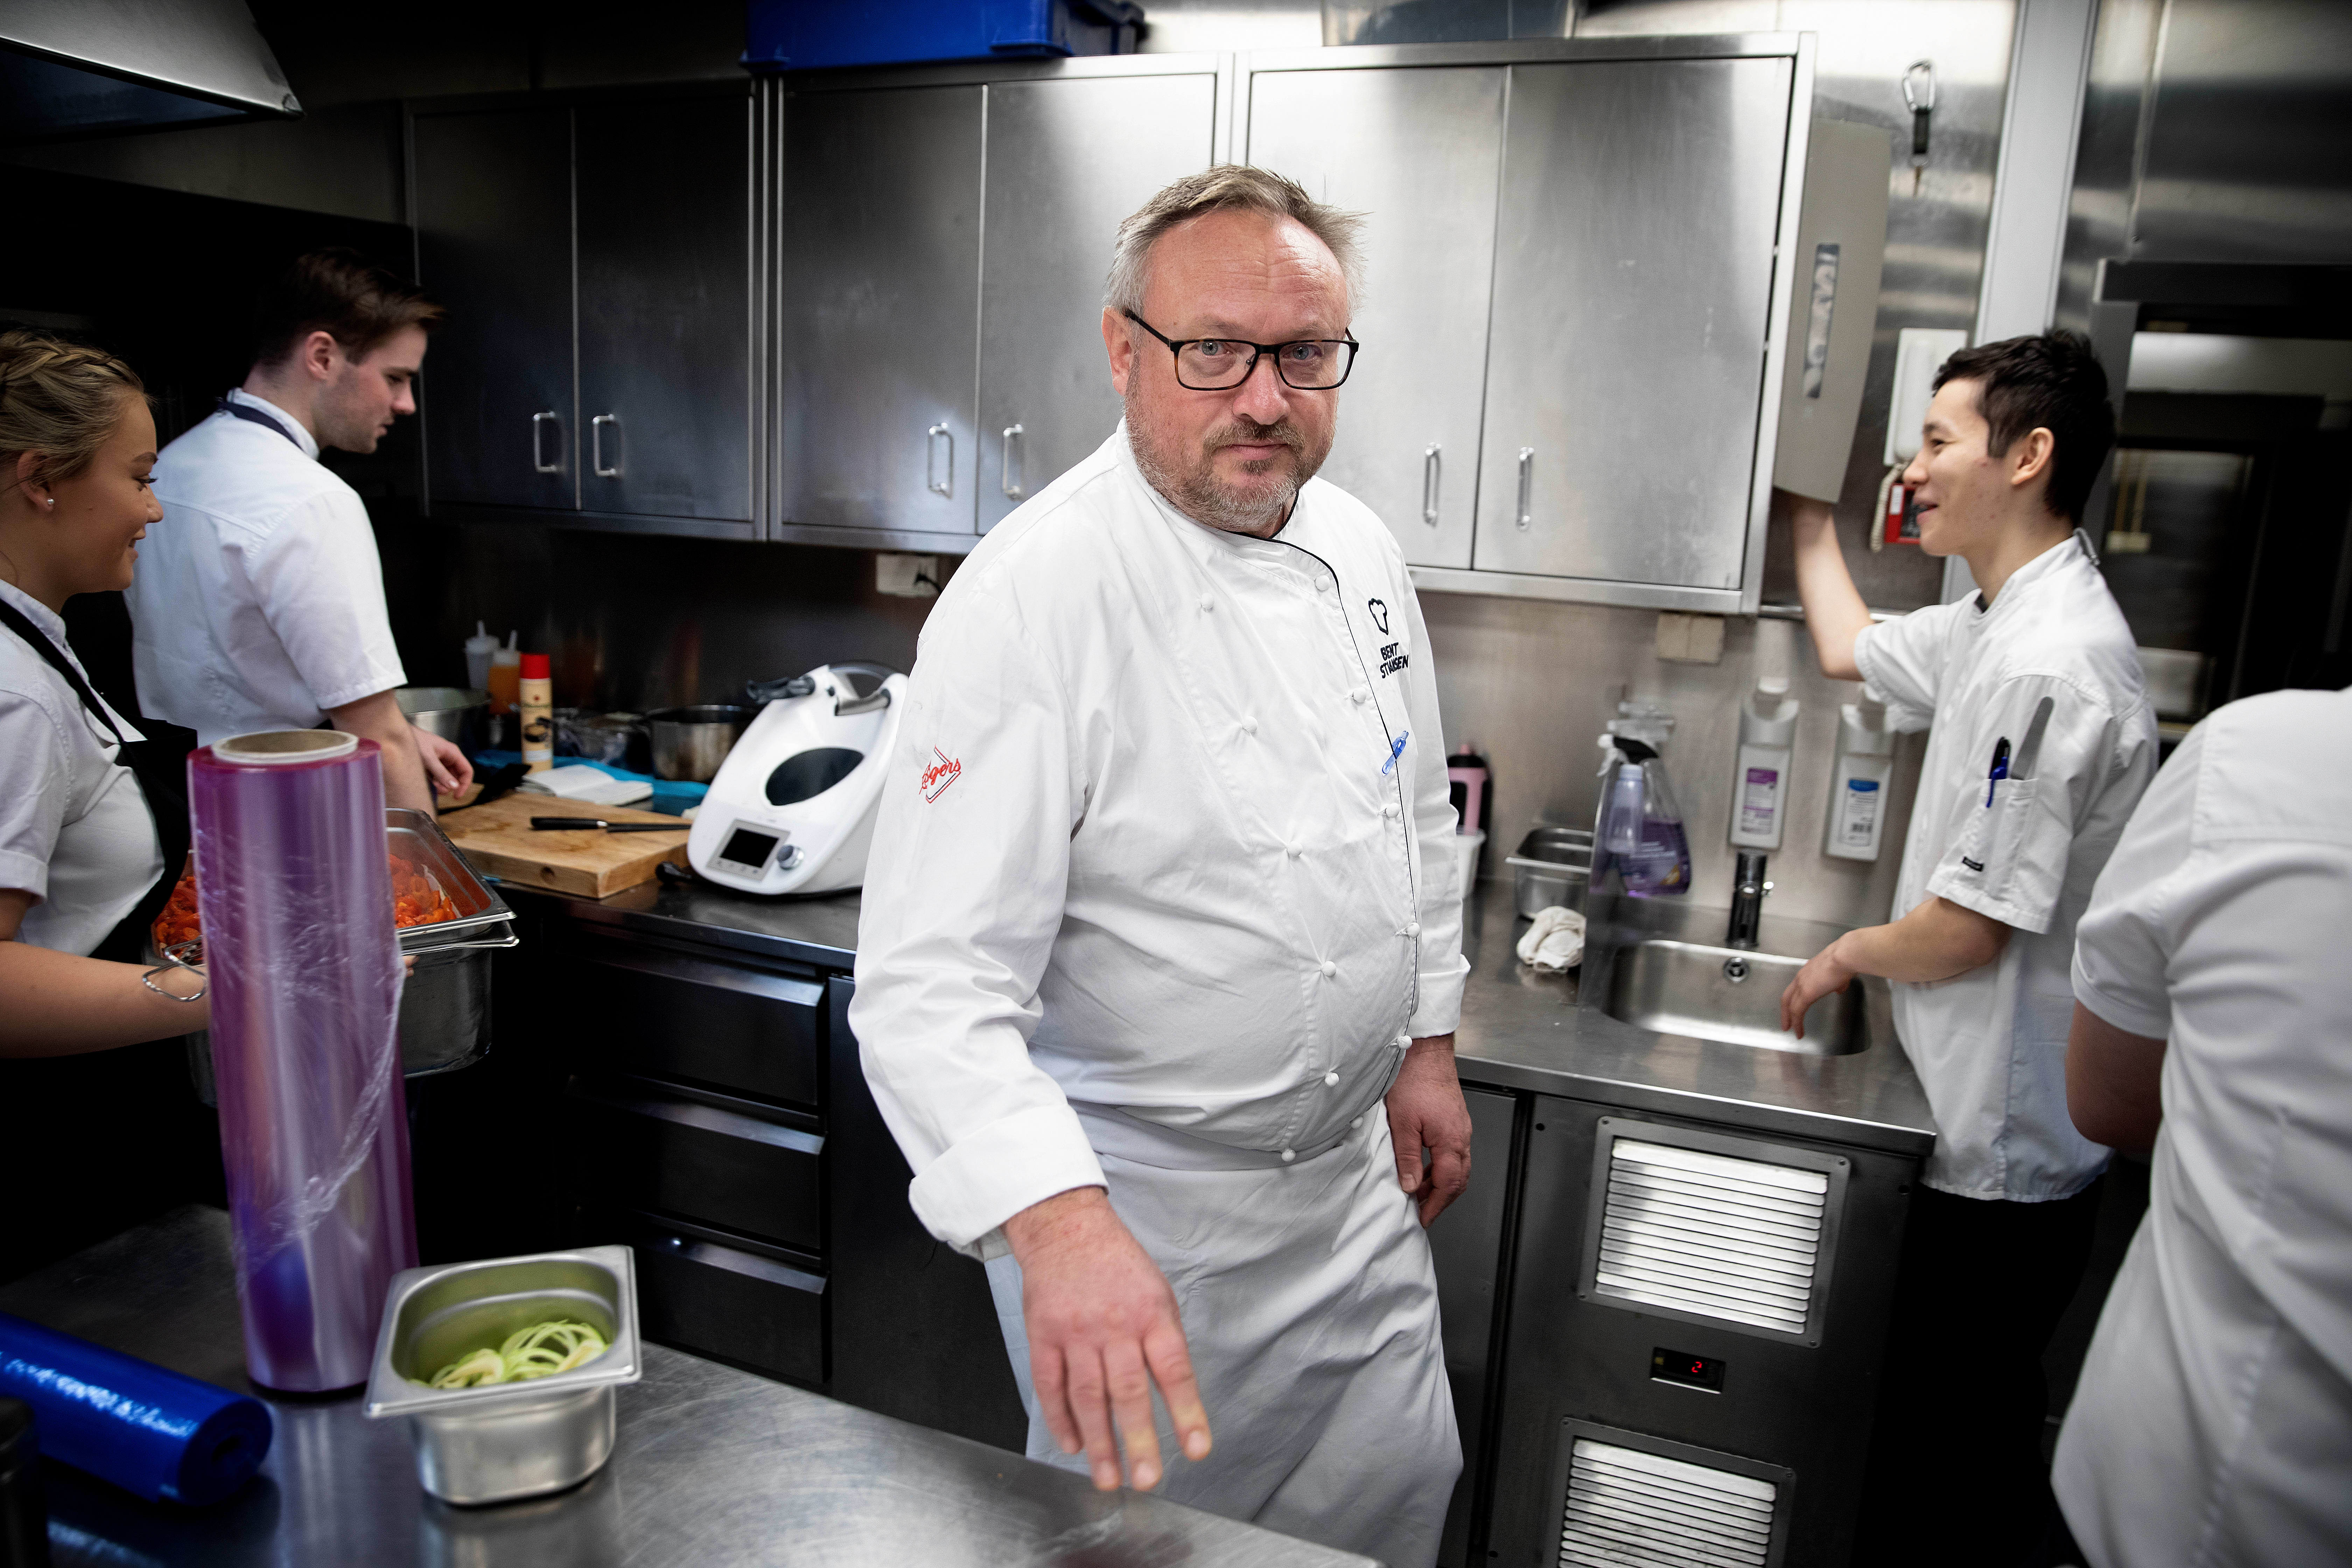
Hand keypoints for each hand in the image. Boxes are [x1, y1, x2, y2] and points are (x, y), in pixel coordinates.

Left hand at [414, 729, 474, 797]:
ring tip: (431, 784)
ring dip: (441, 785)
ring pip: (447, 778)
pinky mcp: (431, 765)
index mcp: (452, 753)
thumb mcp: (429, 759)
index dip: (464, 784)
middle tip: (439, 789)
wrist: (399, 736)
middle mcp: (448, 757)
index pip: (467, 771)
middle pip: (457, 776)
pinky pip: (437, 777)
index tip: (457, 796)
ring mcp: (440, 762)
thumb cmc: (415, 741)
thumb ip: (441, 773)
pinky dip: (434, 782)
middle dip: (449, 785)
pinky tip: (426, 781)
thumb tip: (454, 786)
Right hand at [1003, 1187, 1209, 1491]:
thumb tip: (1177, 1398)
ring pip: (1088, 1396)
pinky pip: (1050, 1385)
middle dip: (1138, 1440)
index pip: (1174, 1370)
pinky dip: (1060, 1419)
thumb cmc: (1118, 1265)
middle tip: (1147, 1479)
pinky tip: (1071, 1445)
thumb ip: (1165, 1342)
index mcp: (1151, 1313)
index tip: (1197, 1449)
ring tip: (1109, 1478)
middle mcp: (1114, 1324)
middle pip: (1127, 1390)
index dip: (1187, 1412)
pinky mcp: (1043, 1334)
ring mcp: (1075, 1331)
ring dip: (1099, 1442)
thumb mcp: (1157, 1293)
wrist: (1067, 1228)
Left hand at [1386, 1034, 1471, 1225]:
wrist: (1425, 1051)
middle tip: (1423, 1211)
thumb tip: (1410, 1186)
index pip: (1448, 1184)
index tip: (1424, 1218)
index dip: (1435, 1205)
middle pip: (1458, 1179)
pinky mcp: (1455, 1120)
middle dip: (1441, 1199)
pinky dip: (1440, 1167)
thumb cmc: (1413, 1079)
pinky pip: (1452, 1152)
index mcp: (1450, 1140)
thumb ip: (1407, 1158)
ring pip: (1457, 1166)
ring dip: (1440, 1183)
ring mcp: (1460, 1128)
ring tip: (1418, 1192)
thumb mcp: (1402, 1123)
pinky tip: (1423, 1167)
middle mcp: (1461, 1136)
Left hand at [1779, 938, 1855, 1038]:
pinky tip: (1800, 1031)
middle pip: (1787, 997)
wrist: (1845, 957)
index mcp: (1808, 972)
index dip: (1793, 999)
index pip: (1795, 988)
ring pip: (1790, 1006)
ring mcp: (1802, 985)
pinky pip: (1797, 1012)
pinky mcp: (1806, 993)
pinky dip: (1797, 1023)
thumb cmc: (1846, 962)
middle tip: (1786, 1024)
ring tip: (1793, 1031)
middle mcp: (1801, 977)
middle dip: (1785, 1012)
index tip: (1794, 1009)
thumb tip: (1838, 989)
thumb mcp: (1840, 975)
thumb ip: (1837, 983)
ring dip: (1790, 1020)